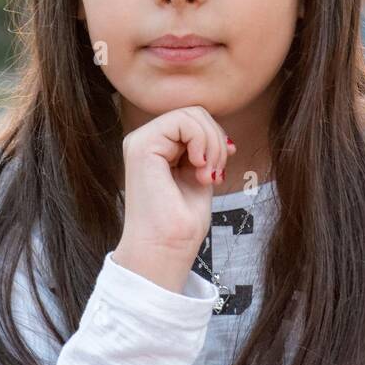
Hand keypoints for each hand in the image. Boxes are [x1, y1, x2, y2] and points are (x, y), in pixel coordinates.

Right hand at [119, 106, 237, 263]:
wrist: (166, 250)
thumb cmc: (181, 225)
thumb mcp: (199, 177)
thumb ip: (204, 154)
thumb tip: (223, 136)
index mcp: (157, 148)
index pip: (193, 121)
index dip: (216, 138)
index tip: (222, 168)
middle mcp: (145, 141)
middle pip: (194, 113)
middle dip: (216, 140)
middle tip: (215, 173)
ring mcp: (140, 141)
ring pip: (190, 114)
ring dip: (212, 143)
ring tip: (208, 174)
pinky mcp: (141, 145)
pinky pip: (182, 121)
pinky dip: (202, 141)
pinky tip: (199, 167)